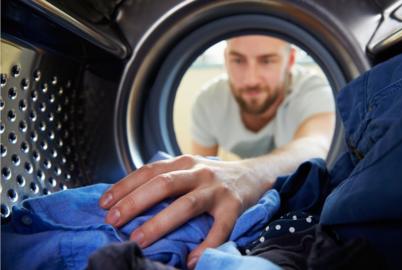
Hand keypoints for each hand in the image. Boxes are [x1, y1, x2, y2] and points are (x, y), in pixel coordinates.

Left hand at [99, 155, 271, 268]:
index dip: (124, 186)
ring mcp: (217, 189)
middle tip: (113, 222)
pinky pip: (219, 228)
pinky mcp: (234, 206)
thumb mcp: (189, 169)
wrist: (254, 174)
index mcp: (184, 163)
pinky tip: (192, 260)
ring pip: (186, 205)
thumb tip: (127, 200)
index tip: (104, 204)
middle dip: (135, 203)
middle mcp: (199, 172)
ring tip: (140, 240)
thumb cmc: (213, 177)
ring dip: (160, 223)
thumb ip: (166, 179)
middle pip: (163, 184)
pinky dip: (206, 245)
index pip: (148, 171)